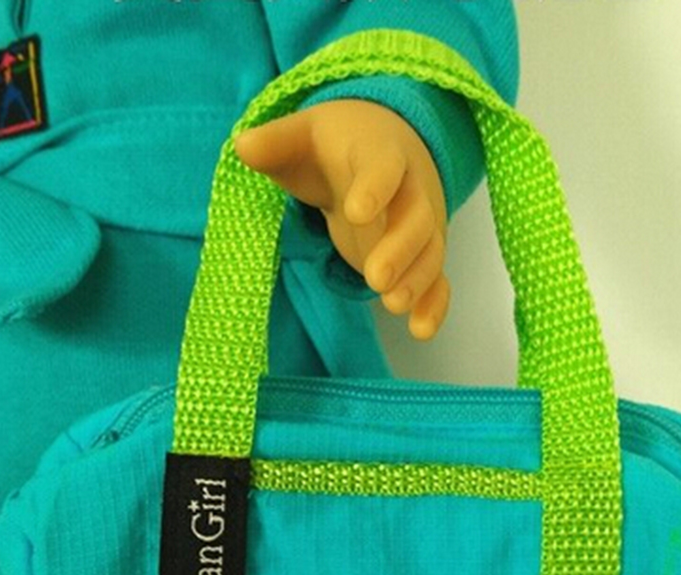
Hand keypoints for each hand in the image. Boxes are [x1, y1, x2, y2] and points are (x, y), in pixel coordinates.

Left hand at [235, 99, 449, 340]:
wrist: (379, 147)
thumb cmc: (333, 147)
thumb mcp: (303, 136)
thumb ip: (276, 142)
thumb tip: (243, 146)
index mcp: (380, 154)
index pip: (384, 168)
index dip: (374, 188)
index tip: (354, 212)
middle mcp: (410, 191)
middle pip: (416, 218)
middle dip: (400, 249)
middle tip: (375, 279)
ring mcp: (421, 225)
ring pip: (429, 252)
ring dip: (416, 280)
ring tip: (393, 305)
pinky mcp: (422, 255)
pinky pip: (438, 280)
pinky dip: (434, 305)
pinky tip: (420, 331)